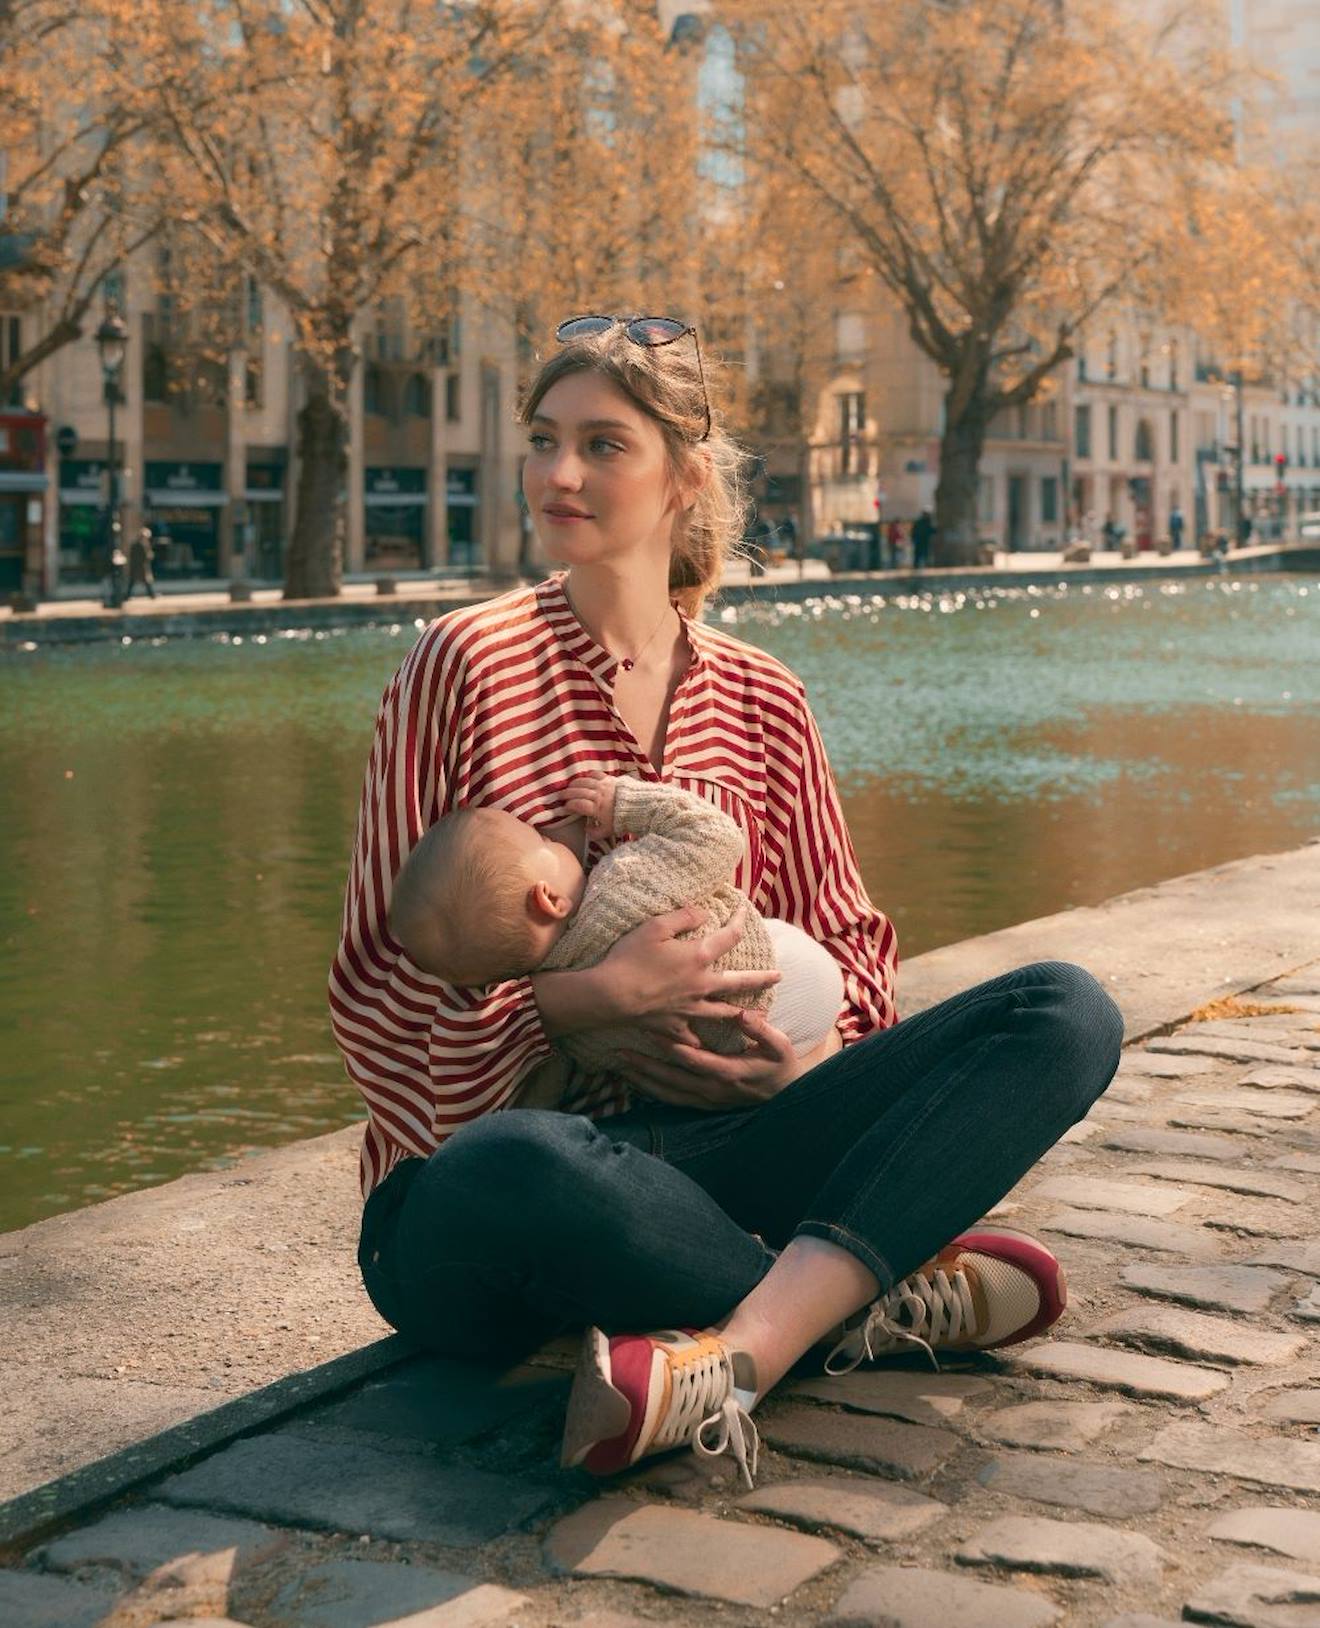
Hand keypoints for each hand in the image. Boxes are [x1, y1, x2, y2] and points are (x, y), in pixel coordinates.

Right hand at [563, 771, 618, 840]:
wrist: (639, 806)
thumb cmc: (622, 820)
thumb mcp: (608, 831)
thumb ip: (595, 832)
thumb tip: (586, 830)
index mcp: (596, 808)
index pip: (578, 805)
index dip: (569, 805)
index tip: (565, 807)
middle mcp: (597, 795)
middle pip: (578, 792)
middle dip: (567, 793)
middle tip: (561, 795)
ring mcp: (603, 785)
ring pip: (584, 782)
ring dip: (574, 784)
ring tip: (569, 786)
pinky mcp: (609, 779)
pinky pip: (595, 774)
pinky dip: (588, 775)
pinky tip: (584, 777)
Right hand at [598, 901, 781, 1047]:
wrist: (610, 997)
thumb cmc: (630, 958)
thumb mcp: (655, 927)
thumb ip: (683, 916)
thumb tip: (704, 913)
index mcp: (699, 957)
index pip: (729, 936)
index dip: (740, 921)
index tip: (745, 912)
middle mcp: (701, 985)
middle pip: (739, 982)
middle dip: (761, 979)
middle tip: (778, 977)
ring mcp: (690, 1009)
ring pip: (723, 1013)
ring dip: (740, 1013)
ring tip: (756, 1015)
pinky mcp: (674, 1026)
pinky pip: (693, 1037)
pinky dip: (700, 1040)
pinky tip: (703, 1042)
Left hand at [620, 1007, 804, 1108]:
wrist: (785, 1095)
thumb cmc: (780, 1065)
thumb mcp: (779, 1046)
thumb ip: (761, 1031)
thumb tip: (743, 1014)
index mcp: (728, 1072)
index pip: (693, 1059)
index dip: (670, 1047)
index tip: (650, 1031)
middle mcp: (712, 1090)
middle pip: (671, 1079)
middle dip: (645, 1067)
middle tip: (619, 1054)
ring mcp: (706, 1100)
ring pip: (668, 1093)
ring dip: (643, 1081)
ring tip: (620, 1069)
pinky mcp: (703, 1104)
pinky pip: (673, 1100)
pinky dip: (653, 1092)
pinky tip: (636, 1084)